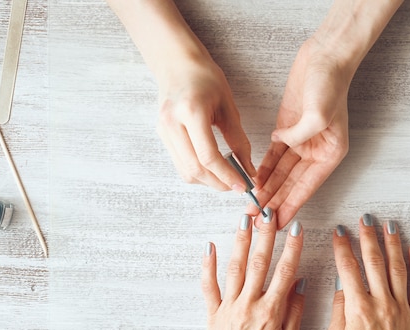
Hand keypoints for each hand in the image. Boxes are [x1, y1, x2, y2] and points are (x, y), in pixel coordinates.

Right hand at [157, 55, 254, 190]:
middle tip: (236, 185)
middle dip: (218, 183)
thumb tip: (248, 169)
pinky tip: (212, 168)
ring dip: (208, 181)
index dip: (227, 176)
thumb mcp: (228, 107)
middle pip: (195, 169)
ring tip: (226, 177)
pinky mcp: (162, 136)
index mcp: (191, 112)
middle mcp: (172, 123)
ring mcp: (163, 131)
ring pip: (186, 172)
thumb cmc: (205, 79)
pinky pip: (180, 165)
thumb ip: (239, 140)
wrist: (178, 64)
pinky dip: (198, 173)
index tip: (242, 185)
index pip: (208, 156)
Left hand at [164, 210, 304, 329]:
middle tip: (268, 213)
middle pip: (259, 263)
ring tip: (244, 220)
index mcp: (271, 312)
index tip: (296, 228)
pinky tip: (209, 247)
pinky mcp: (213, 314)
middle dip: (265, 235)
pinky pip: (209, 286)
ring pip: (235, 268)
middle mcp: (249, 304)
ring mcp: (229, 307)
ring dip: (240, 242)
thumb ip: (295, 315)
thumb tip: (298, 286)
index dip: (292, 248)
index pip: (285, 272)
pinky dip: (207, 266)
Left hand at [251, 37, 350, 228]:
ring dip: (267, 189)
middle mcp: (316, 152)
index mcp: (330, 154)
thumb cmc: (330, 83)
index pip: (307, 187)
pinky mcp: (287, 130)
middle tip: (259, 221)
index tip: (278, 223)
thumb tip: (282, 145)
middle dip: (275, 203)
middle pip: (292, 185)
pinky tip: (253, 182)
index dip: (291, 206)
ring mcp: (301, 142)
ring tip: (252, 207)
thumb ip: (299, 135)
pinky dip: (264, 169)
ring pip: (281, 173)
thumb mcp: (319, 113)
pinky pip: (274, 156)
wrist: (325, 56)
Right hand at [327, 215, 409, 329]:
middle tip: (365, 219)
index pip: (348, 268)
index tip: (339, 231)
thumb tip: (341, 286)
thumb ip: (338, 310)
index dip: (343, 246)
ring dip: (393, 244)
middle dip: (368, 237)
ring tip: (389, 226)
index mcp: (358, 308)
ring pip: (398, 268)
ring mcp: (401, 308)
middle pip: (374, 261)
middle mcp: (381, 303)